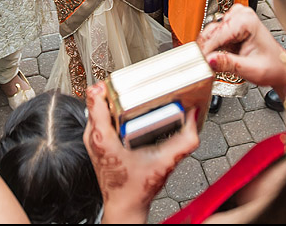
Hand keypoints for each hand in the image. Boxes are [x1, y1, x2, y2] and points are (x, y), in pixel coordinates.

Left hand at [84, 81, 200, 223]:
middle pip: (97, 99)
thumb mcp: (165, 163)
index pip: (94, 97)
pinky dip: (112, 112)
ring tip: (132, 96)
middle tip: (132, 85)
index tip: (123, 79)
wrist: (125, 207)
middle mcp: (93, 136)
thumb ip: (184, 141)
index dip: (108, 83)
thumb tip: (193, 117)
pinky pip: (99, 118)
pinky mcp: (95, 143)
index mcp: (103, 137)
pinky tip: (128, 113)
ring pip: (97, 108)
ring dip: (113, 100)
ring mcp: (92, 140)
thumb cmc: (137, 189)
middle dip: (115, 89)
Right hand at [198, 5, 285, 98]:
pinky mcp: (230, 25)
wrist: (279, 69)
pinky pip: (213, 35)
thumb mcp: (251, 69)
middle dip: (207, 50)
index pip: (218, 34)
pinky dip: (213, 47)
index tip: (199, 63)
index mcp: (247, 20)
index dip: (207, 50)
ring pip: (210, 33)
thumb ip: (229, 64)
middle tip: (204, 66)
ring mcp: (235, 18)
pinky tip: (218, 57)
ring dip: (209, 49)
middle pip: (212, 32)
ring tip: (213, 64)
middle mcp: (240, 14)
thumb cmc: (273, 67)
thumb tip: (209, 60)